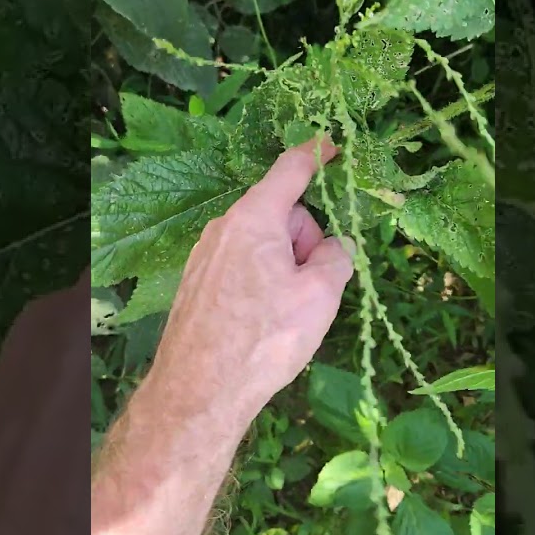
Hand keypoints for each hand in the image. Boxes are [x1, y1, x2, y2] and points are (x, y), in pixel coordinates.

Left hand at [145, 135, 356, 425]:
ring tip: (289, 312)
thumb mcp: (320, 295)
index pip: (290, 169)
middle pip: (280, 213)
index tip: (331, 144)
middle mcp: (224, 227)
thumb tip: (334, 246)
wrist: (201, 390)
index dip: (315, 154)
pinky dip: (262, 281)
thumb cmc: (265, 337)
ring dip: (285, 264)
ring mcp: (206, 255)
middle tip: (314, 284)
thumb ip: (337, 257)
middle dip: (305, 238)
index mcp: (255, 217)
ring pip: (262, 243)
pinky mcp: (197, 283)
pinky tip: (264, 322)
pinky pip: (242, 265)